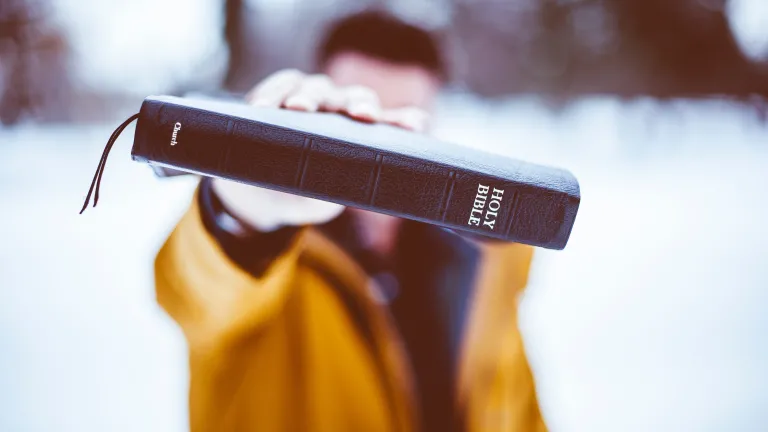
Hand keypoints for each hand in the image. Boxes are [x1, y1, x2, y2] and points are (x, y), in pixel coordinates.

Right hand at [212, 69, 429, 231]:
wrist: (262, 192)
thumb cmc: (301, 195)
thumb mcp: (317, 201)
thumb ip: (327, 193)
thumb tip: (327, 191)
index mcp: (360, 135)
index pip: (387, 123)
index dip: (402, 120)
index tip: (415, 125)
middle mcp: (340, 111)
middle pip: (355, 97)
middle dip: (358, 104)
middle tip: (358, 115)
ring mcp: (312, 98)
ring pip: (316, 87)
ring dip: (308, 96)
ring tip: (297, 108)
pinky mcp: (280, 94)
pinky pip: (281, 84)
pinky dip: (272, 92)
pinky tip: (262, 105)